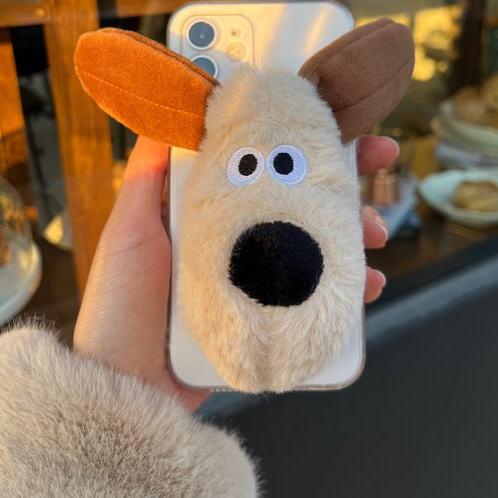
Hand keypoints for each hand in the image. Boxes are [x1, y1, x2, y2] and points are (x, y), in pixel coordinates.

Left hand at [74, 135, 395, 411]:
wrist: (127, 390)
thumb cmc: (120, 305)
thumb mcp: (130, 228)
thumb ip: (149, 172)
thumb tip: (169, 107)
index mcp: (208, 211)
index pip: (263, 163)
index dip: (301, 139)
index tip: (338, 120)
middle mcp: (238, 240)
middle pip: (301, 201)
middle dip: (345, 183)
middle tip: (377, 167)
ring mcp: (258, 281)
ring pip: (319, 246)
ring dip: (355, 234)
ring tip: (375, 234)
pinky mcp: (272, 320)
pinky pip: (319, 297)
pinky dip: (350, 289)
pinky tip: (369, 286)